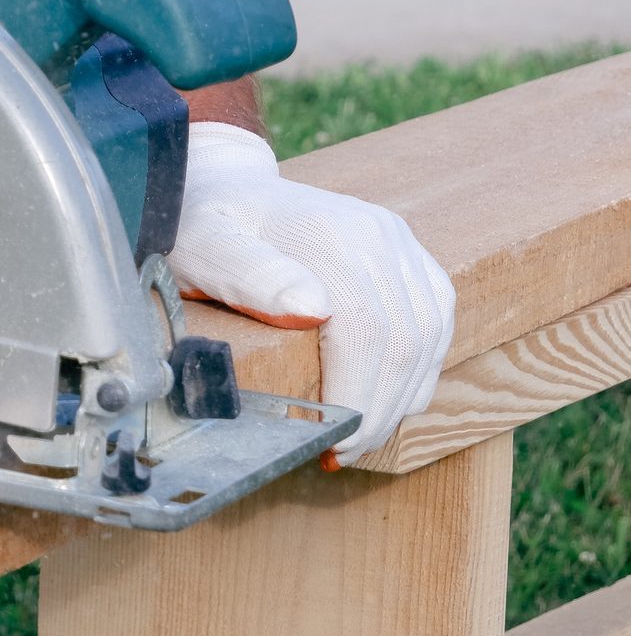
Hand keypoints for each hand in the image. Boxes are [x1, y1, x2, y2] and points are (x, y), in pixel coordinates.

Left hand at [169, 123, 454, 464]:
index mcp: (334, 237)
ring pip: (428, 336)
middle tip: (342, 452)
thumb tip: (312, 309)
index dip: (359, 398)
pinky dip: (417, 369)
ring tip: (361, 435)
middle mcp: (380, 236)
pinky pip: (433, 320)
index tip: (333, 442)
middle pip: (407, 341)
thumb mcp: (203, 244)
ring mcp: (398, 242)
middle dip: (380, 411)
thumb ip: (248, 272)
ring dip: (402, 396)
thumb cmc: (203, 224)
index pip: (370, 332)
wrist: (225, 183)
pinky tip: (387, 398)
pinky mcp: (406, 255)